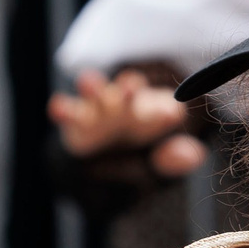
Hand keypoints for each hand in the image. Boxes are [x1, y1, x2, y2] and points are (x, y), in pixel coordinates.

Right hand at [50, 69, 207, 174]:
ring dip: (92, 88)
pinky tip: (56, 107)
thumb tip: (192, 155)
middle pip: (127, 96)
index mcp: (152, 115)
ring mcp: (98, 112)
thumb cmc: (138, 160)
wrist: (101, 165)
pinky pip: (67, 113)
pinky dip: (62, 109)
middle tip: (132, 85)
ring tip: (87, 82)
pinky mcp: (74, 122)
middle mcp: (126, 108)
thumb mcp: (161, 166)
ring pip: (96, 96)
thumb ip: (175, 160)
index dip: (164, 113)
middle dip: (128, 91)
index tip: (171, 114)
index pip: (161, 111)